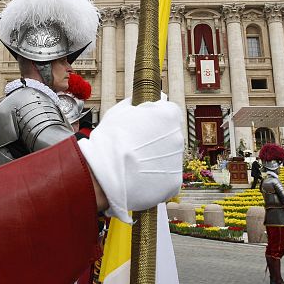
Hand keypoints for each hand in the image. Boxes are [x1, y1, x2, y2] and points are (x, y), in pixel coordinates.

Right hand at [78, 97, 183, 222]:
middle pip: (170, 135)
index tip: (145, 125)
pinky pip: (166, 176)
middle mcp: (178, 136)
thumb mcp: (120, 111)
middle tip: (137, 146)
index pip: (169, 113)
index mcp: (169, 115)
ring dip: (156, 158)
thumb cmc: (110, 140)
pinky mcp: (173, 181)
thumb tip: (140, 101)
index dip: (155, 118)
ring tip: (136, 162)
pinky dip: (156, 176)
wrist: (105, 173)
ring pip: (168, 156)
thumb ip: (136, 104)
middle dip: (157, 139)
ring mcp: (177, 160)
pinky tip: (140, 176)